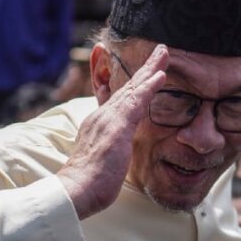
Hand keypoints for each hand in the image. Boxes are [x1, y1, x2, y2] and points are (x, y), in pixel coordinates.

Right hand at [57, 45, 167, 218]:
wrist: (76, 190)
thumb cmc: (88, 182)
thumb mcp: (100, 160)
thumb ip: (108, 149)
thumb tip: (115, 151)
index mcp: (99, 123)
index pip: (120, 98)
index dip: (135, 84)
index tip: (147, 72)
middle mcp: (103, 116)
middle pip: (128, 87)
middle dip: (146, 68)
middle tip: (161, 50)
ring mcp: (109, 119)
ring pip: (133, 88)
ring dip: (150, 69)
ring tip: (164, 53)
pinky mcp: (117, 126)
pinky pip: (136, 101)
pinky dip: (149, 86)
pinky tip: (160, 75)